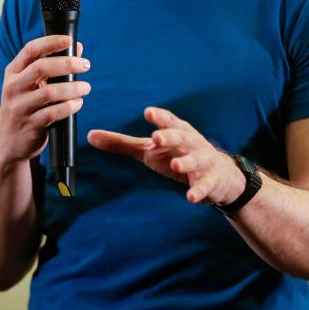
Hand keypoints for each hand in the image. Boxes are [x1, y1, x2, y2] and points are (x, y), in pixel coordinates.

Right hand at [0, 35, 90, 165]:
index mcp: (13, 72)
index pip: (30, 50)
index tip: (69, 40)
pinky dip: (69, 106)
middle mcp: (13, 87)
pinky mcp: (29, 124)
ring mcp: (19, 106)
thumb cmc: (25, 106)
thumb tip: (77, 47)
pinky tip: (78, 103)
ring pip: (49, 92)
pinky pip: (53, 113)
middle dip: (67, 63)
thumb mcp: (31, 84)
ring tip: (86, 87)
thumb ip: (52, 66)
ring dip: (72, 88)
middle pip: (41, 68)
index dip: (50, 42)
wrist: (8, 141)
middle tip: (86, 65)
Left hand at [88, 106, 245, 204]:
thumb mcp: (150, 149)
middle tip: (157, 137)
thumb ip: (122, 143)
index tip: (147, 112)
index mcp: (176, 130)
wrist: (219, 175)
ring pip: (196, 159)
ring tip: (176, 164)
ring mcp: (203, 161)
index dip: (159, 116)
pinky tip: (191, 197)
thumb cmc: (178, 154)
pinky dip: (199, 190)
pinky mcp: (211, 181)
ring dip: (186, 161)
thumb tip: (90, 136)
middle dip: (170, 136)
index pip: (168, 120)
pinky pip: (205, 186)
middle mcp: (191, 142)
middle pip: (181, 136)